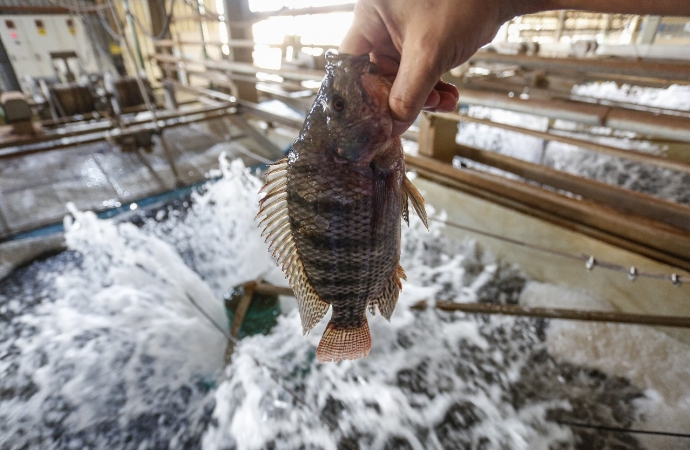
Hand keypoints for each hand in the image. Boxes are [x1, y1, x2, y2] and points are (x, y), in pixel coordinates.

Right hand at [340, 0, 514, 134]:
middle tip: (418, 110)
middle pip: (377, 75)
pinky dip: (432, 87)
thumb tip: (393, 127)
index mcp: (370, 16)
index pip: (351, 64)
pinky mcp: (421, 41)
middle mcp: (381, 23)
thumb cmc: (462, 2)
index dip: (361, 94)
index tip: (375, 118)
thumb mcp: (428, 53)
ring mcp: (401, 32)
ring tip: (442, 103)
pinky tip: (448, 97)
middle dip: (401, 97)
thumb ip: (407, 95)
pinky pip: (418, 72)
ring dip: (421, 96)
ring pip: (401, 78)